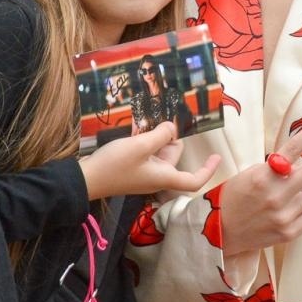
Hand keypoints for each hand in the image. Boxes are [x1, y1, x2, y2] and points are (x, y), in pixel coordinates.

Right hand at [79, 122, 220, 200]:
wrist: (86, 179)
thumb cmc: (115, 165)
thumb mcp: (140, 146)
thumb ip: (160, 135)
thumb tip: (173, 129)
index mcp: (164, 176)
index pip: (193, 180)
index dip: (207, 170)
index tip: (216, 156)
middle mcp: (157, 177)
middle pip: (174, 157)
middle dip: (170, 138)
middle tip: (160, 120)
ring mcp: (144, 173)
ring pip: (159, 152)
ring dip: (155, 136)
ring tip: (145, 121)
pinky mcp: (133, 169)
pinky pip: (146, 153)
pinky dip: (145, 141)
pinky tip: (136, 128)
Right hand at [217, 115, 301, 256]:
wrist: (219, 232)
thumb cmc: (233, 197)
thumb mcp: (249, 174)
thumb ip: (276, 167)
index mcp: (262, 176)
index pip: (292, 149)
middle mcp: (275, 195)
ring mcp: (283, 216)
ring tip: (287, 193)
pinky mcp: (288, 233)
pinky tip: (298, 204)